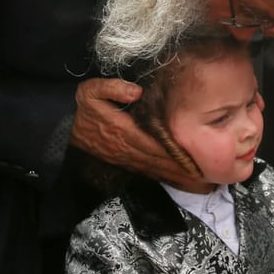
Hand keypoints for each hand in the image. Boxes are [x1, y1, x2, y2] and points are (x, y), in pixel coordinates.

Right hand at [70, 78, 196, 185]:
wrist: (63, 127)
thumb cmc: (81, 106)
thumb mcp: (91, 90)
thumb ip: (113, 88)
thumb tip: (137, 91)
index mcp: (123, 132)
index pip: (155, 145)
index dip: (176, 153)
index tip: (197, 158)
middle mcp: (127, 149)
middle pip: (161, 162)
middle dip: (185, 170)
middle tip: (210, 177)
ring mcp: (126, 158)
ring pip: (157, 170)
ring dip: (179, 178)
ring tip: (202, 185)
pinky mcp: (125, 161)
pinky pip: (149, 172)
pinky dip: (166, 178)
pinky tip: (181, 183)